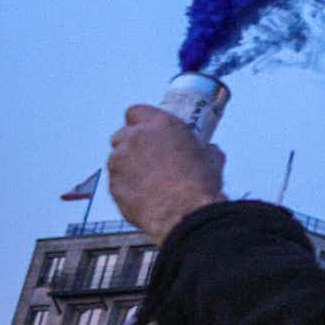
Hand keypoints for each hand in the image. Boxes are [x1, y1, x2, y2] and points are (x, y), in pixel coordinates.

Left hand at [109, 105, 227, 241]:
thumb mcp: (211, 158)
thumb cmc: (197, 185)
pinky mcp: (113, 184)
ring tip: (148, 181)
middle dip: (132, 143)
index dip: (142, 121)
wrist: (184, 213)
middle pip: (122, 134)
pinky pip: (116, 181)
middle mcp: (136, 138)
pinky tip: (144, 195)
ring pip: (117, 158)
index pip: (137, 111)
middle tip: (149, 156)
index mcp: (161, 125)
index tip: (149, 130)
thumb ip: (203, 148)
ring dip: (128, 166)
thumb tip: (208, 151)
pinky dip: (126, 186)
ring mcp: (120, 161)